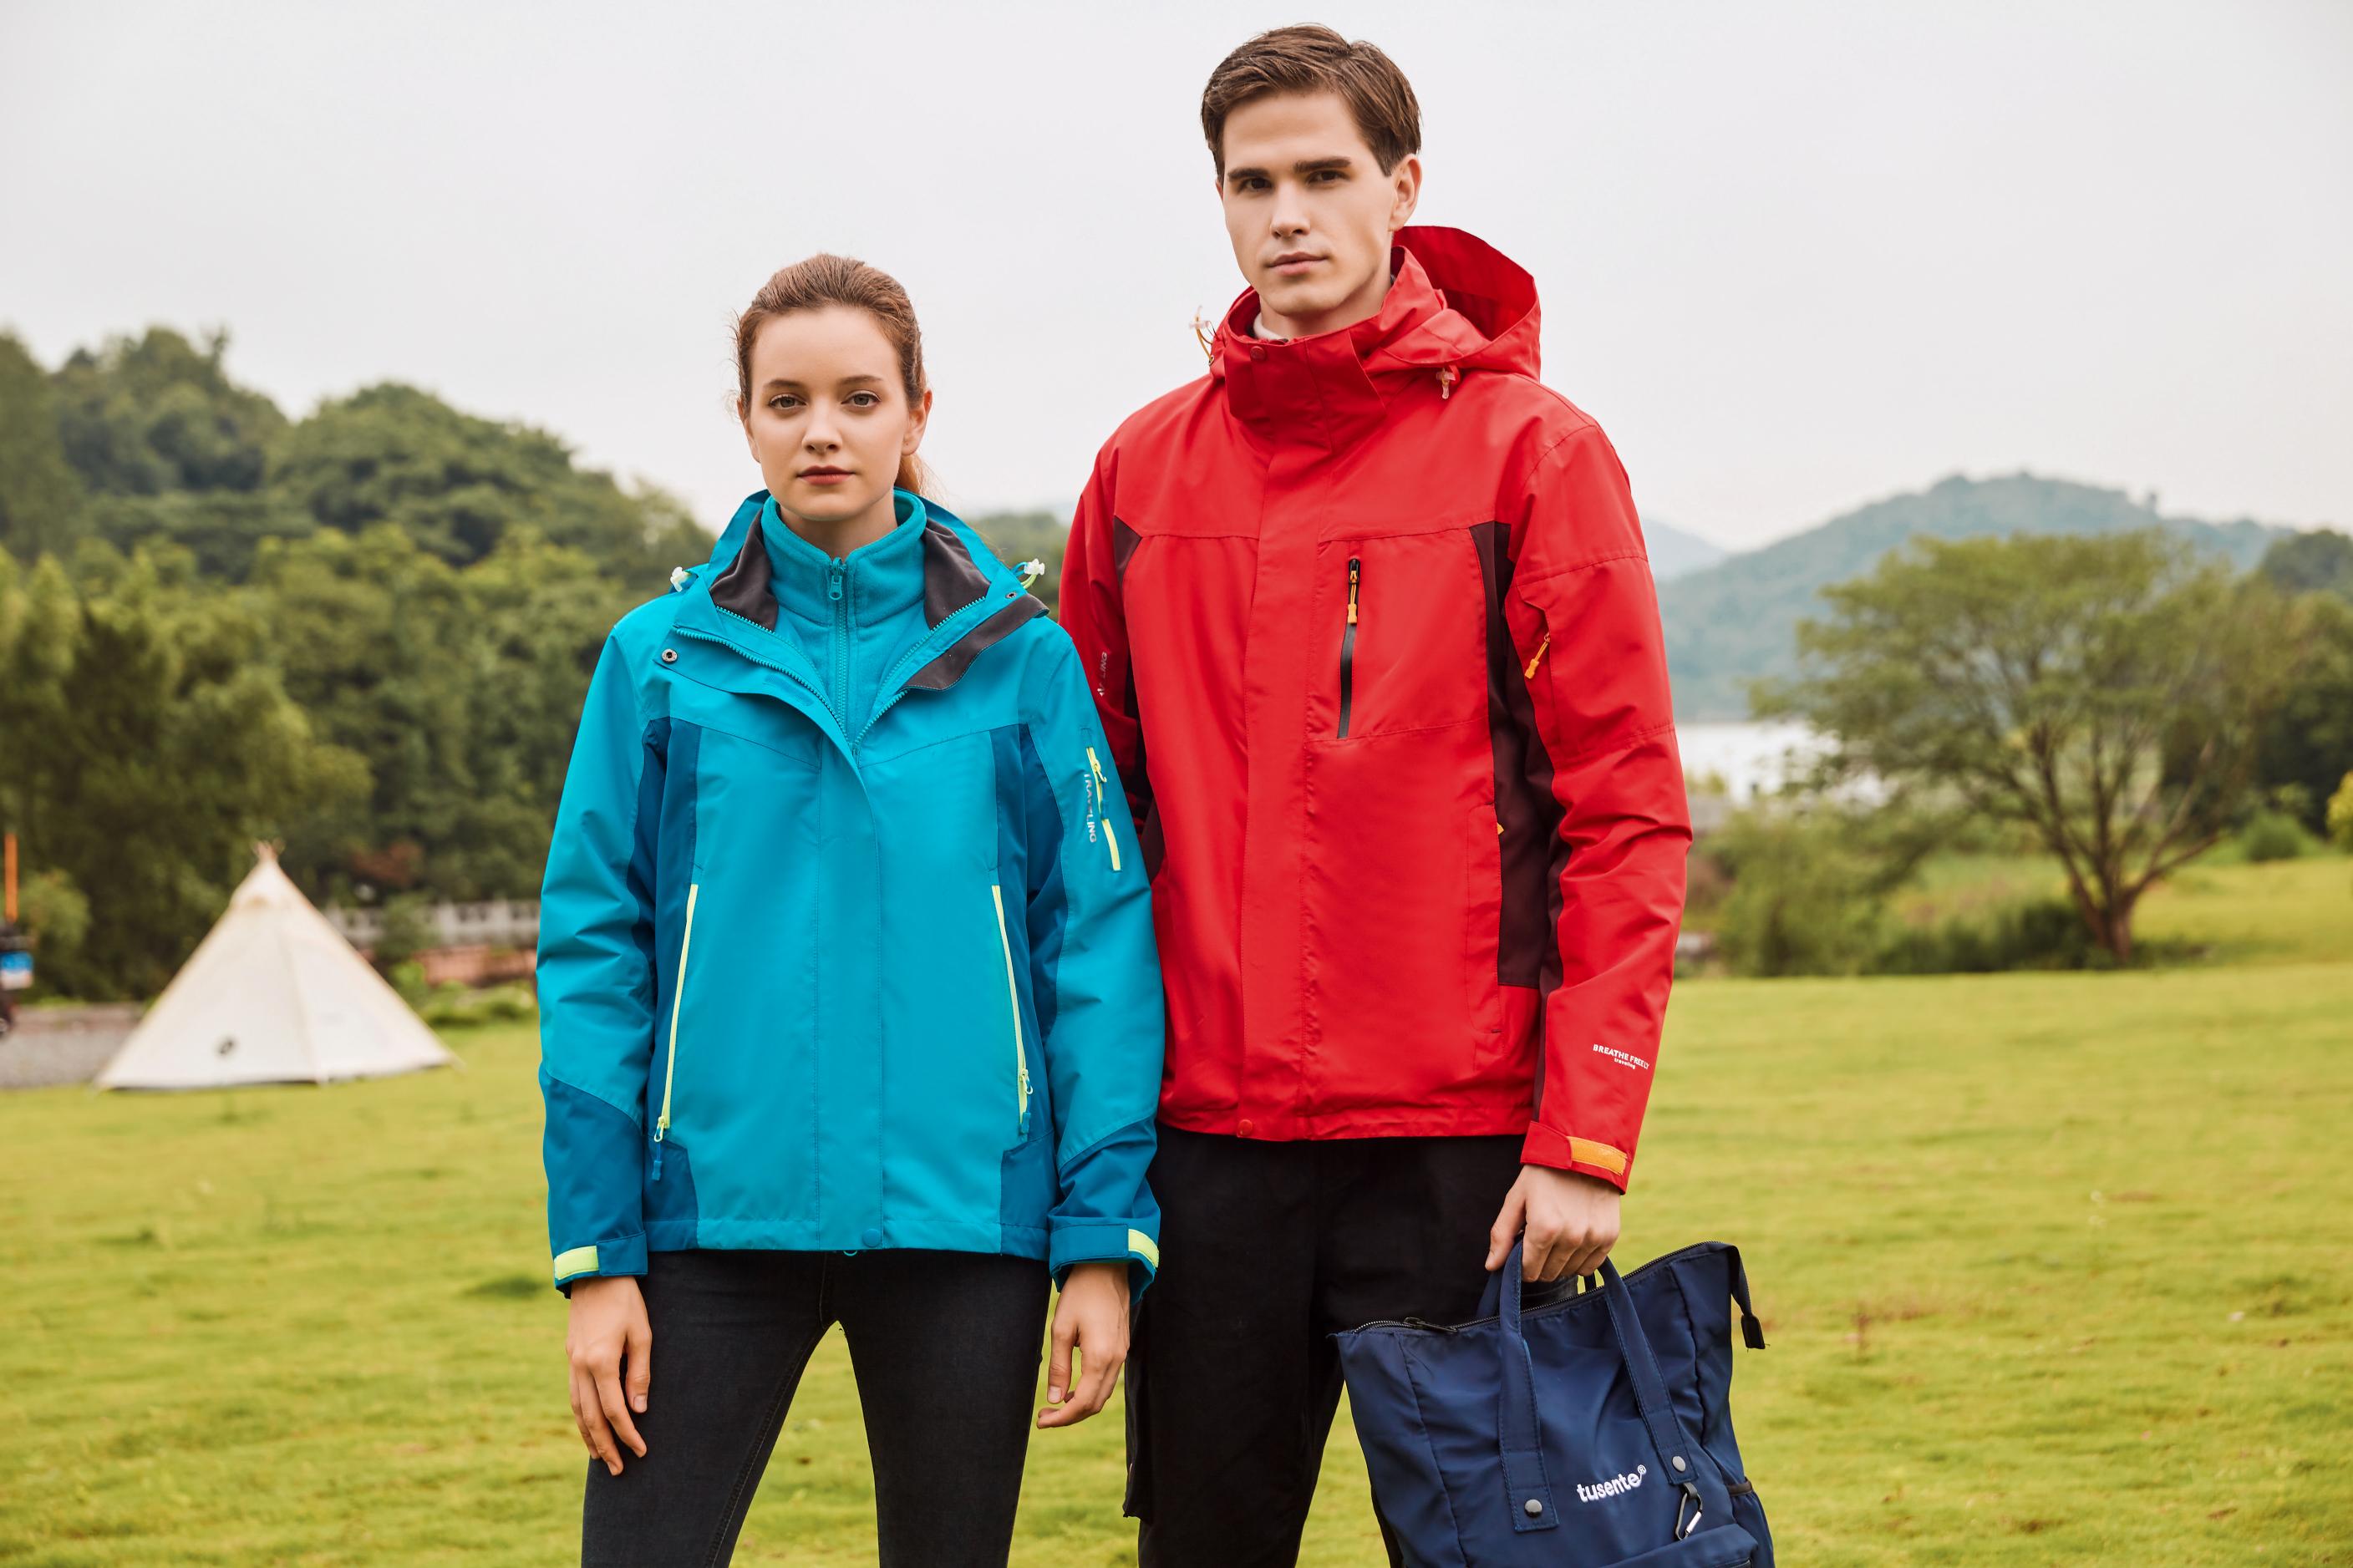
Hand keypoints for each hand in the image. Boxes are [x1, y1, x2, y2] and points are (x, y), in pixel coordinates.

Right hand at [566, 1275, 651, 1474]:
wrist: (595, 1271)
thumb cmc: (626, 1301)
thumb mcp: (642, 1333)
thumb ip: (639, 1373)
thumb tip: (638, 1410)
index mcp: (600, 1361)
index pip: (615, 1410)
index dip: (628, 1434)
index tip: (641, 1451)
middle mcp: (581, 1366)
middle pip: (591, 1418)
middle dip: (605, 1445)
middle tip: (617, 1470)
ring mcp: (571, 1362)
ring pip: (577, 1409)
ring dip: (588, 1436)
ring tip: (599, 1457)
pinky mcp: (570, 1356)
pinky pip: (573, 1395)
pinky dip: (580, 1416)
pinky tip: (587, 1426)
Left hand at [1037, 1261, 1129, 1428]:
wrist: (1106, 1266)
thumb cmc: (1080, 1293)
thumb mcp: (1061, 1329)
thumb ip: (1059, 1367)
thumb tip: (1056, 1399)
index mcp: (1100, 1357)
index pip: (1083, 1403)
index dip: (1062, 1418)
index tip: (1041, 1421)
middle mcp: (1116, 1359)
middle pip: (1096, 1403)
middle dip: (1070, 1416)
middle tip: (1044, 1415)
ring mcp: (1122, 1353)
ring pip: (1103, 1393)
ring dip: (1081, 1404)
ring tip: (1056, 1403)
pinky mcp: (1121, 1347)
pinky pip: (1108, 1379)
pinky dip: (1091, 1390)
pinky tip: (1073, 1386)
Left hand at [1485, 1165, 1620, 1282]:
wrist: (1584, 1150)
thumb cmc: (1544, 1174)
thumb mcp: (1516, 1198)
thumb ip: (1502, 1234)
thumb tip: (1492, 1267)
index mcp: (1544, 1229)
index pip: (1528, 1271)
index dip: (1521, 1264)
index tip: (1521, 1251)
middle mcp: (1571, 1238)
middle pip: (1548, 1274)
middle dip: (1539, 1262)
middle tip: (1539, 1240)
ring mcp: (1593, 1238)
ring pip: (1569, 1272)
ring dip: (1560, 1261)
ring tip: (1557, 1236)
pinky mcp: (1609, 1236)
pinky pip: (1591, 1266)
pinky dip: (1580, 1259)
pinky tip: (1574, 1240)